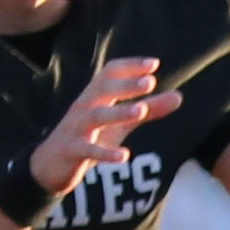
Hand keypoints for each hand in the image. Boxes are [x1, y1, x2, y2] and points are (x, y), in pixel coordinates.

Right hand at [27, 57, 182, 195]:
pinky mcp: (71, 151)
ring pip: (96, 116)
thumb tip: (179, 96)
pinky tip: (124, 156)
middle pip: (103, 89)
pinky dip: (105, 153)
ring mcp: (75, 128)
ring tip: (141, 111)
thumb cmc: (89, 138)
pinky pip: (88, 150)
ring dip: (119, 113)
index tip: (154, 64)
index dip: (130, 67)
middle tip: (150, 82)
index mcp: (95, 97)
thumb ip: (149, 110)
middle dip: (126, 85)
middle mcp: (84, 107)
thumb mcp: (121, 123)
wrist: (50, 165)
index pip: (110, 72)